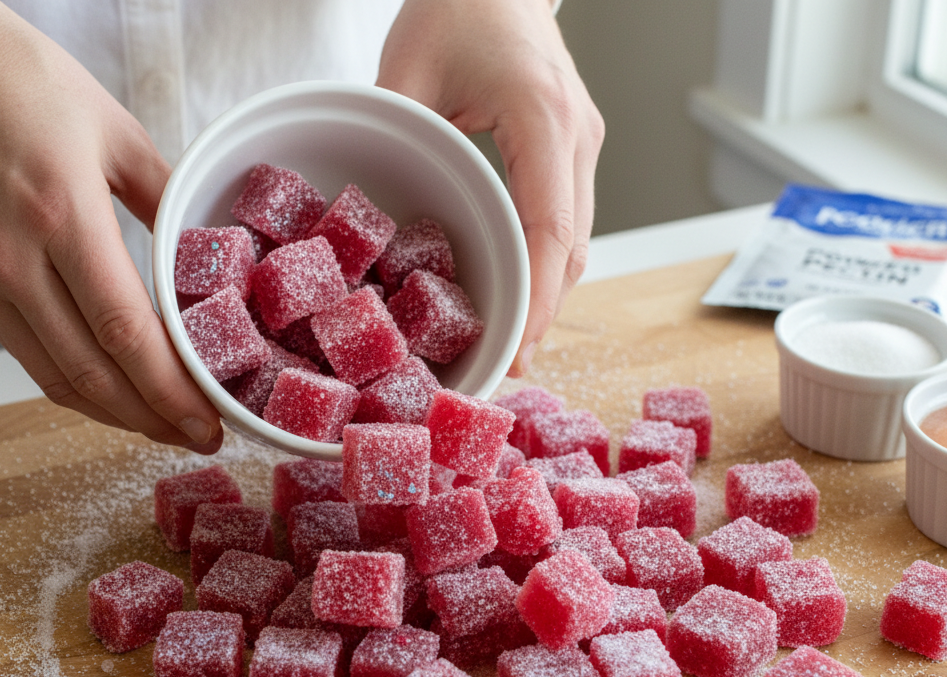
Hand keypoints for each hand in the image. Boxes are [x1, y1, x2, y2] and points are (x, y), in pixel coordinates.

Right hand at [0, 0, 222, 451]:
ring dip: (115, 414)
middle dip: (153, 419)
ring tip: (165, 427)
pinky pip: (28, 355)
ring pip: (55, 377)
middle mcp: (14, 257)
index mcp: (61, 214)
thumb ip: (169, 200)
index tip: (210, 421)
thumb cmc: (23, 81)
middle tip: (201, 438)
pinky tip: (114, 391)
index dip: (170, 391)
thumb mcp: (117, 131)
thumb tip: (215, 254)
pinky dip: (76, 385)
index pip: (124, 332)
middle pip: (92, 373)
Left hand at [377, 0, 603, 376]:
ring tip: (507, 347)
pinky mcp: (571, 153)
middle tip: (502, 370)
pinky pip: (564, 224)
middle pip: (573, 250)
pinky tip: (513, 295)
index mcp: (544, 118)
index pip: (551, 227)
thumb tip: (363, 215)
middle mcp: (578, 139)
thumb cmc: (461, 2)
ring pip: (576, 243)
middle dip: (542, 315)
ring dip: (547, 297)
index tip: (516, 350)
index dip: (538, 299)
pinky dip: (543, 268)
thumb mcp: (406, 65)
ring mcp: (582, 147)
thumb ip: (390, 137)